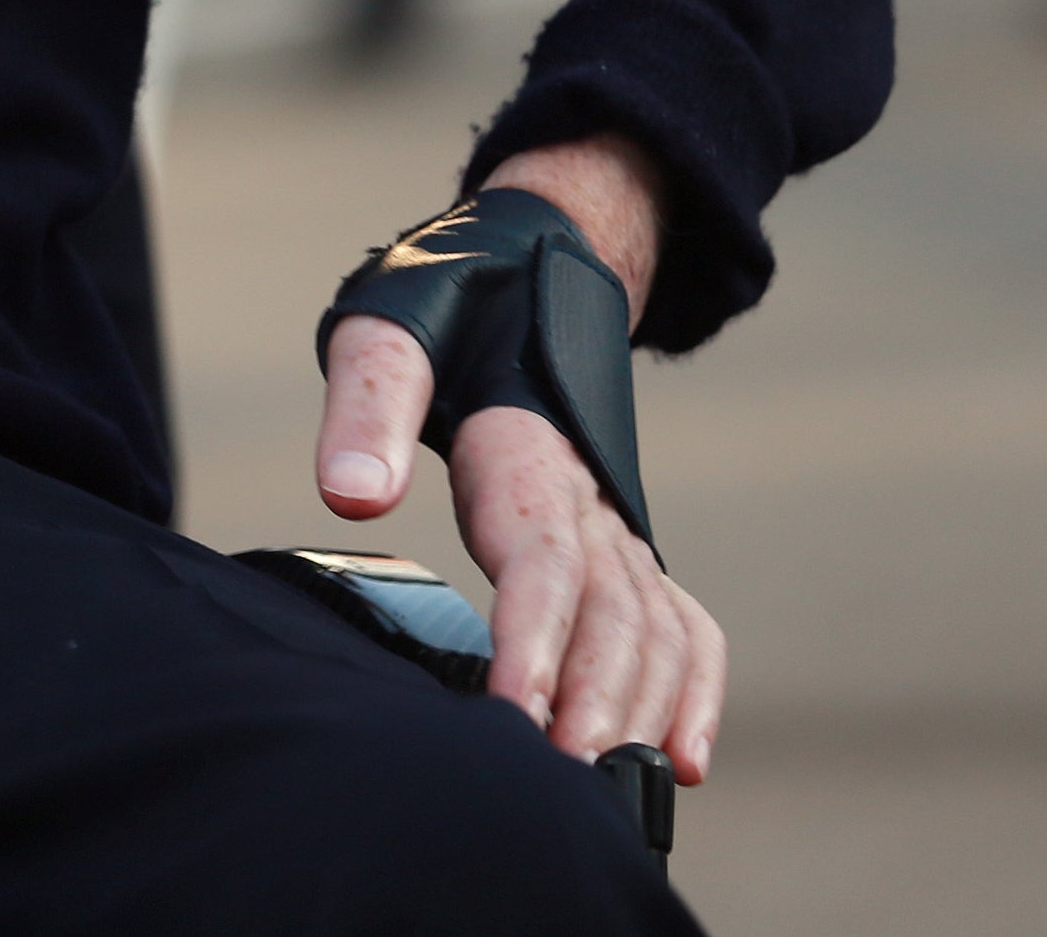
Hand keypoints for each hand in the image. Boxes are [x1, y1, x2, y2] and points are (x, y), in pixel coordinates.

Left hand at [317, 319, 724, 778]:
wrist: (532, 256)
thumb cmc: (448, 295)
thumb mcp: (386, 329)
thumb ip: (367, 406)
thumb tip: (352, 493)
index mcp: (529, 445)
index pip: (540, 557)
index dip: (531, 639)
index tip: (512, 713)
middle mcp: (590, 491)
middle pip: (611, 612)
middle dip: (592, 700)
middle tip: (559, 780)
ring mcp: (618, 518)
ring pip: (656, 627)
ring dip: (643, 710)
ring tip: (608, 789)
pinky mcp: (623, 535)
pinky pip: (683, 620)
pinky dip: (694, 688)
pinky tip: (680, 759)